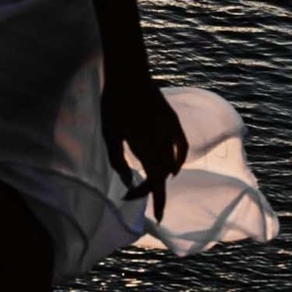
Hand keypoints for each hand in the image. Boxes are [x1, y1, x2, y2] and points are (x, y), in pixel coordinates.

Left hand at [101, 77, 187, 222]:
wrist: (128, 75)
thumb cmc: (113, 105)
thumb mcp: (109, 134)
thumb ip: (118, 161)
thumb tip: (130, 180)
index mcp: (144, 147)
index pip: (155, 181)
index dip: (156, 200)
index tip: (157, 216)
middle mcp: (161, 141)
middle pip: (163, 175)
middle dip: (151, 190)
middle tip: (134, 194)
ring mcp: (170, 130)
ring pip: (172, 163)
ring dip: (162, 176)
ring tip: (148, 183)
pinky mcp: (173, 120)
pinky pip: (182, 146)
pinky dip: (180, 160)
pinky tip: (173, 168)